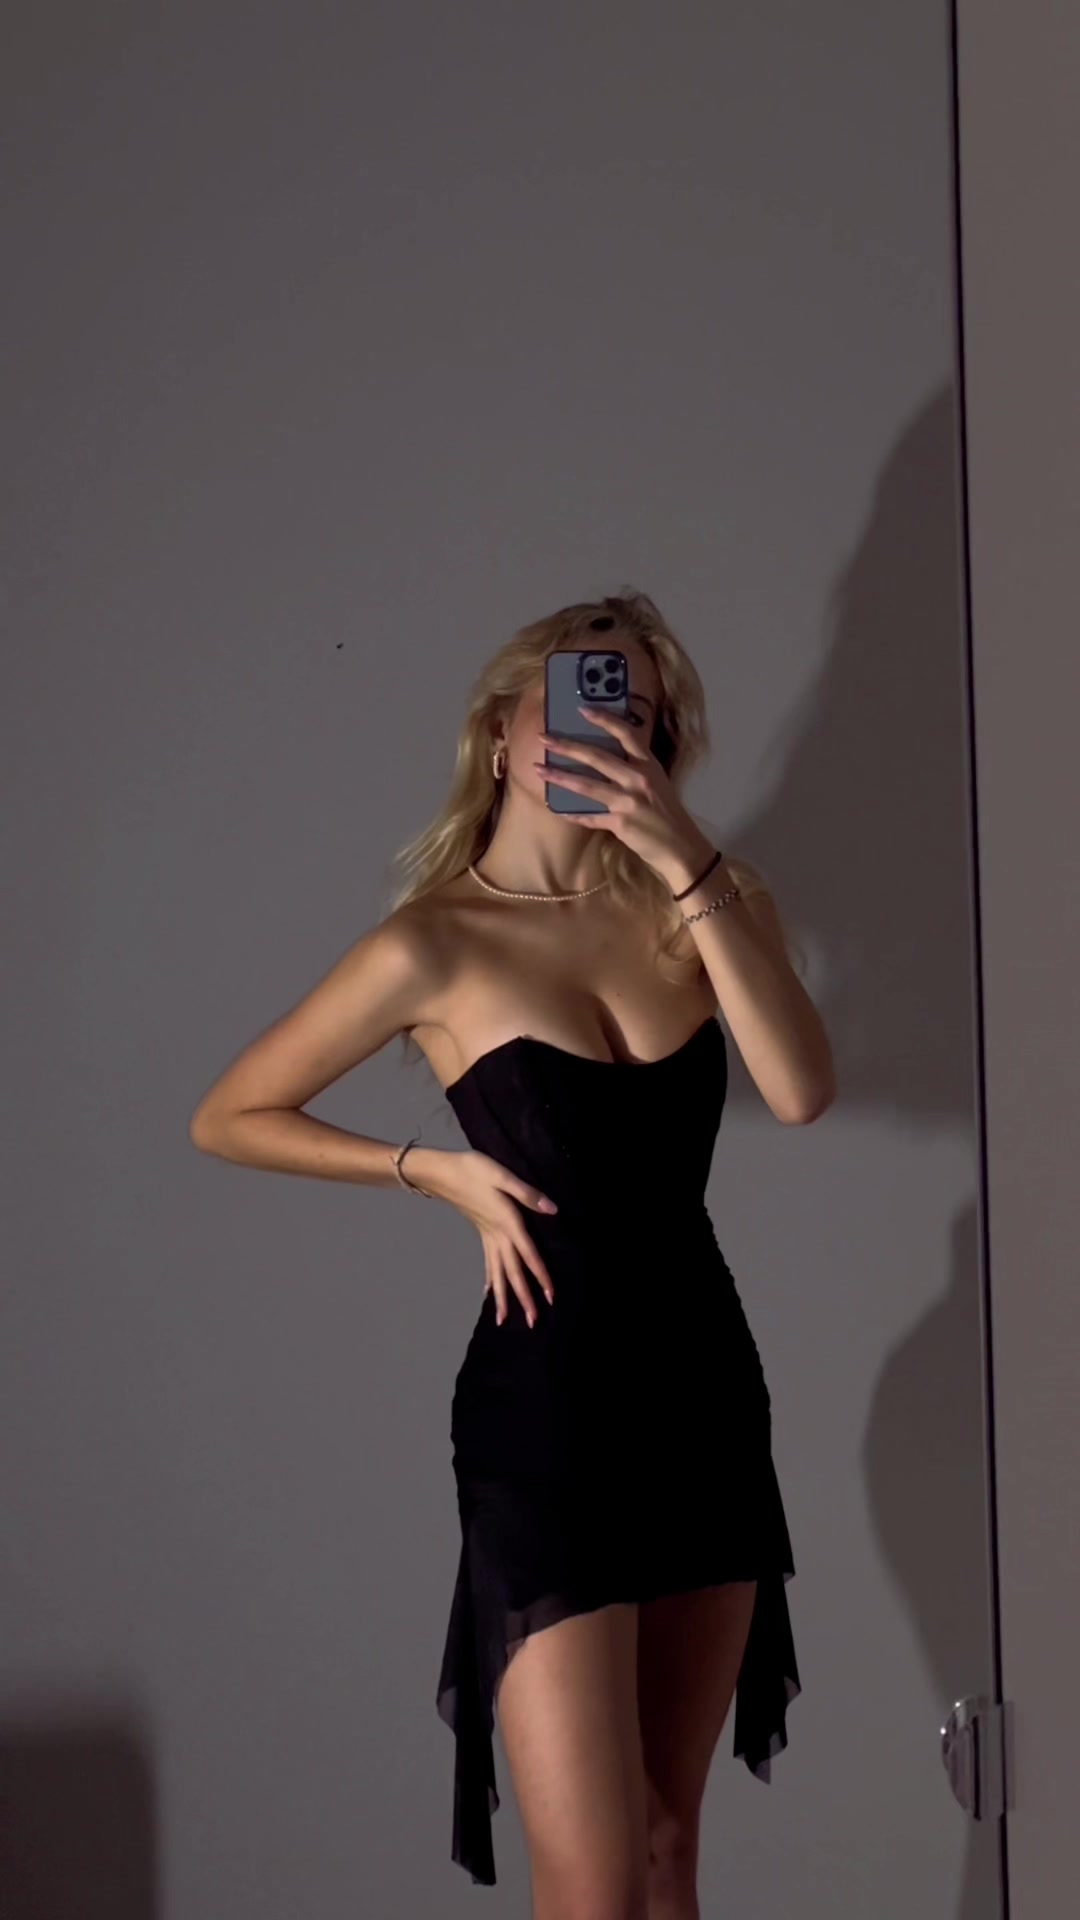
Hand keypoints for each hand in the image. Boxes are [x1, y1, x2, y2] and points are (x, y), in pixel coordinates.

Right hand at [419, 1146, 558, 1327]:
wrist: (442, 1172)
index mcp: (507, 1222)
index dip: (541, 1276)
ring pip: (498, 1273)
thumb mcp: (502, 1175)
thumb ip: (527, 1193)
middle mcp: (497, 1235)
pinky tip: (490, 1294)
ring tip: (504, 1320)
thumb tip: (552, 1209)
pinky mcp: (481, 1233)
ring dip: (504, 1297)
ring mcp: (487, 1237)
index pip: (528, 1255)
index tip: (550, 1297)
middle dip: (522, 1298)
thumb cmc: (473, 1169)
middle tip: (532, 1322)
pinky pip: (488, 1263)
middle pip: (513, 1272)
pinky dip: (491, 1280)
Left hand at [534, 705, 713, 889]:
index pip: (626, 734)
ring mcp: (628, 802)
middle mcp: (638, 779)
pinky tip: (556, 808)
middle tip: (544, 737)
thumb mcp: (656, 783)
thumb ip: (634, 769)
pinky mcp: (620, 823)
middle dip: (567, 746)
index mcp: (649, 765)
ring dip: (559, 776)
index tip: (582, 708)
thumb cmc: (666, 813)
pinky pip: (589, 817)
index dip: (604, 719)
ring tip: (539, 768)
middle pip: (597, 757)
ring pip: (586, 785)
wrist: (680, 846)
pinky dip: (572, 813)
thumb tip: (602, 757)